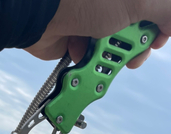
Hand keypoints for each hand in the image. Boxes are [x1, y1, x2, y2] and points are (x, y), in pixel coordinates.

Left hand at [24, 0, 169, 68]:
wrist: (43, 15)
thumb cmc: (85, 0)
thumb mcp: (140, 0)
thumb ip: (166, 11)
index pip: (154, 12)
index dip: (158, 29)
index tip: (157, 40)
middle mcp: (112, 6)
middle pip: (135, 34)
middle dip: (134, 49)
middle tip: (130, 56)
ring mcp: (93, 22)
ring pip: (112, 49)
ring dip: (109, 57)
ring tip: (100, 52)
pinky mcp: (76, 40)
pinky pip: (91, 57)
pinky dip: (88, 59)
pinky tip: (82, 52)